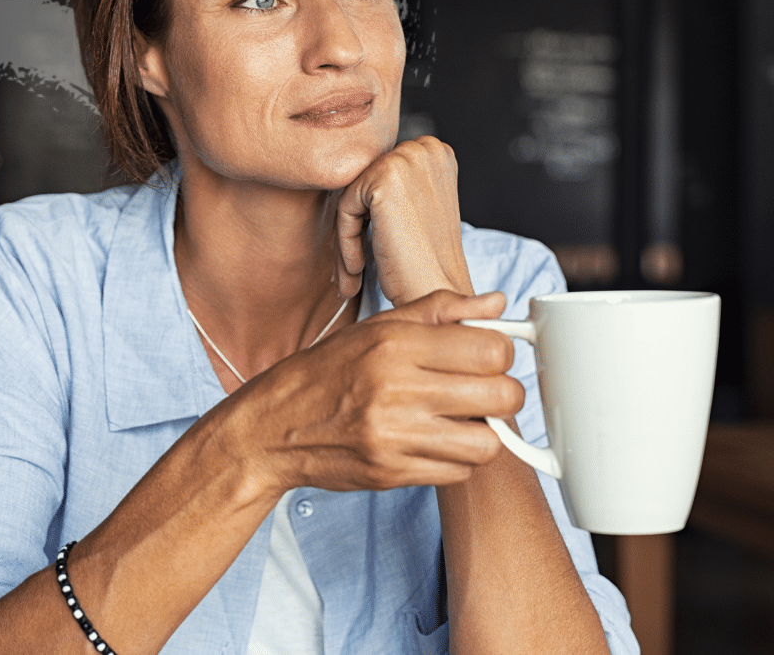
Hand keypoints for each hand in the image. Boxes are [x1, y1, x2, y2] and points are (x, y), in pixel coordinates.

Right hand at [236, 290, 523, 492]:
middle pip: (500, 395)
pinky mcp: (392, 473)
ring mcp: (394, 435)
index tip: (486, 356)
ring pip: (487, 442)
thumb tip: (496, 303)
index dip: (500, 352)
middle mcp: (395, 389)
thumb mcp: (377, 327)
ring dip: (482, 431)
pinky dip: (456, 459)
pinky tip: (434, 441)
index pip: (490, 349)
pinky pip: (458, 473)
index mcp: (394, 344)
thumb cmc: (328, 371)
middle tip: (482, 389)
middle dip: (502, 392)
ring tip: (460, 419)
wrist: (274, 425)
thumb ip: (439, 310)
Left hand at [334, 136, 470, 305]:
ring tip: (355, 272)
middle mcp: (425, 148)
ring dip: (349, 237)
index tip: (371, 248)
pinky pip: (345, 208)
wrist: (437, 292)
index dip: (371, 216)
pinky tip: (358, 268)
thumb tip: (348, 172)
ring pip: (351, 196)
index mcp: (435, 151)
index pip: (378, 175)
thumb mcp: (415, 208)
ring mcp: (406, 159)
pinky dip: (346, 242)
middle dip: (357, 225)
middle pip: (363, 183)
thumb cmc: (426, 261)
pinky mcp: (384, 177)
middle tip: (356, 267)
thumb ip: (393, 184)